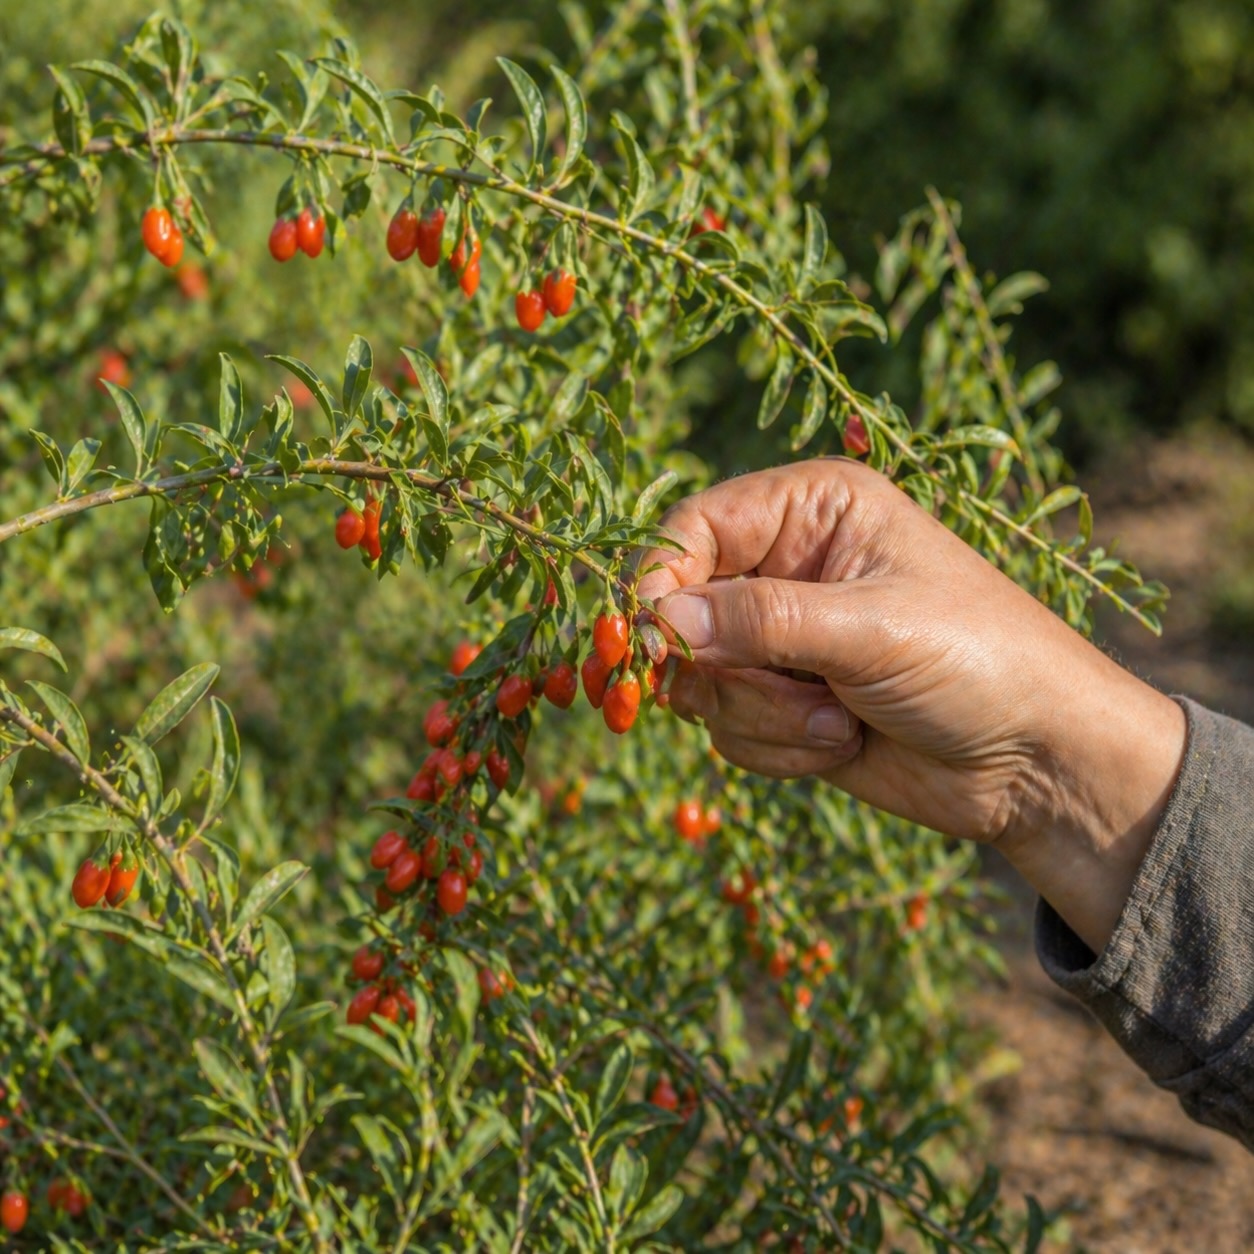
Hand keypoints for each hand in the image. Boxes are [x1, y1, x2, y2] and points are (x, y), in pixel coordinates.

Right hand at [636, 459, 1186, 951]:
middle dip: (730, 669)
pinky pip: (727, 729)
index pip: (693, 528)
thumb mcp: (871, 628)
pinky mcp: (784, 705)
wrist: (1038, 762)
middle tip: (792, 691)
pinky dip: (777, 747)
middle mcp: (787, 567)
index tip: (647, 641)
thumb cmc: (978, 661)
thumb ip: (759, 620)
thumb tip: (656, 619)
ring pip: (700, 680)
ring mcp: (783, 640)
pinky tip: (842, 741)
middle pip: (683, 611)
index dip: (659, 581)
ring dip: (763, 715)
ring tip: (841, 720)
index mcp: (812, 511)